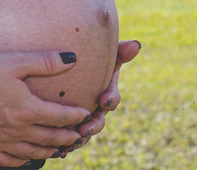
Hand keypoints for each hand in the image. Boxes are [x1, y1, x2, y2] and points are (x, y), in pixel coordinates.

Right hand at [0, 50, 92, 166]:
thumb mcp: (14, 61)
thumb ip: (45, 61)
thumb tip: (72, 59)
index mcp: (27, 110)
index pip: (60, 117)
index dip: (75, 116)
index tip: (84, 114)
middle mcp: (17, 131)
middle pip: (50, 138)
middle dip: (67, 137)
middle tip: (78, 136)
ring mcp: (0, 143)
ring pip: (32, 152)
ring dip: (49, 151)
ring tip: (58, 148)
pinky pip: (9, 161)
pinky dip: (23, 160)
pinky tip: (26, 156)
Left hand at [56, 39, 141, 158]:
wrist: (65, 75)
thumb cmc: (90, 61)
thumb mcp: (104, 56)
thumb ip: (119, 51)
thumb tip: (136, 44)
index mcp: (106, 93)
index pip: (112, 99)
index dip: (110, 100)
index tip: (104, 100)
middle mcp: (97, 109)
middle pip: (99, 121)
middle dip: (93, 126)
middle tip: (84, 130)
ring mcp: (84, 119)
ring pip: (85, 133)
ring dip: (79, 139)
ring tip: (71, 143)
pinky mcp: (70, 127)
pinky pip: (70, 139)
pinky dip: (66, 145)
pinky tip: (60, 151)